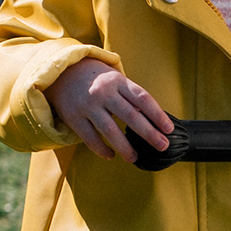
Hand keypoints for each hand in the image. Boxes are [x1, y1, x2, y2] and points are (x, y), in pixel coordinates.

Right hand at [47, 57, 175, 163]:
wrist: (61, 72)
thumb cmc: (96, 78)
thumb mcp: (115, 79)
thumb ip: (131, 96)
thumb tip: (153, 119)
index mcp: (117, 81)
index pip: (143, 99)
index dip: (157, 115)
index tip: (169, 130)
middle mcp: (103, 92)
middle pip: (130, 115)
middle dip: (149, 133)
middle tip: (162, 146)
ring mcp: (88, 105)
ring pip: (110, 130)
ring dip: (125, 147)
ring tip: (135, 158)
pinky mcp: (74, 117)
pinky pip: (90, 138)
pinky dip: (102, 149)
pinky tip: (112, 155)